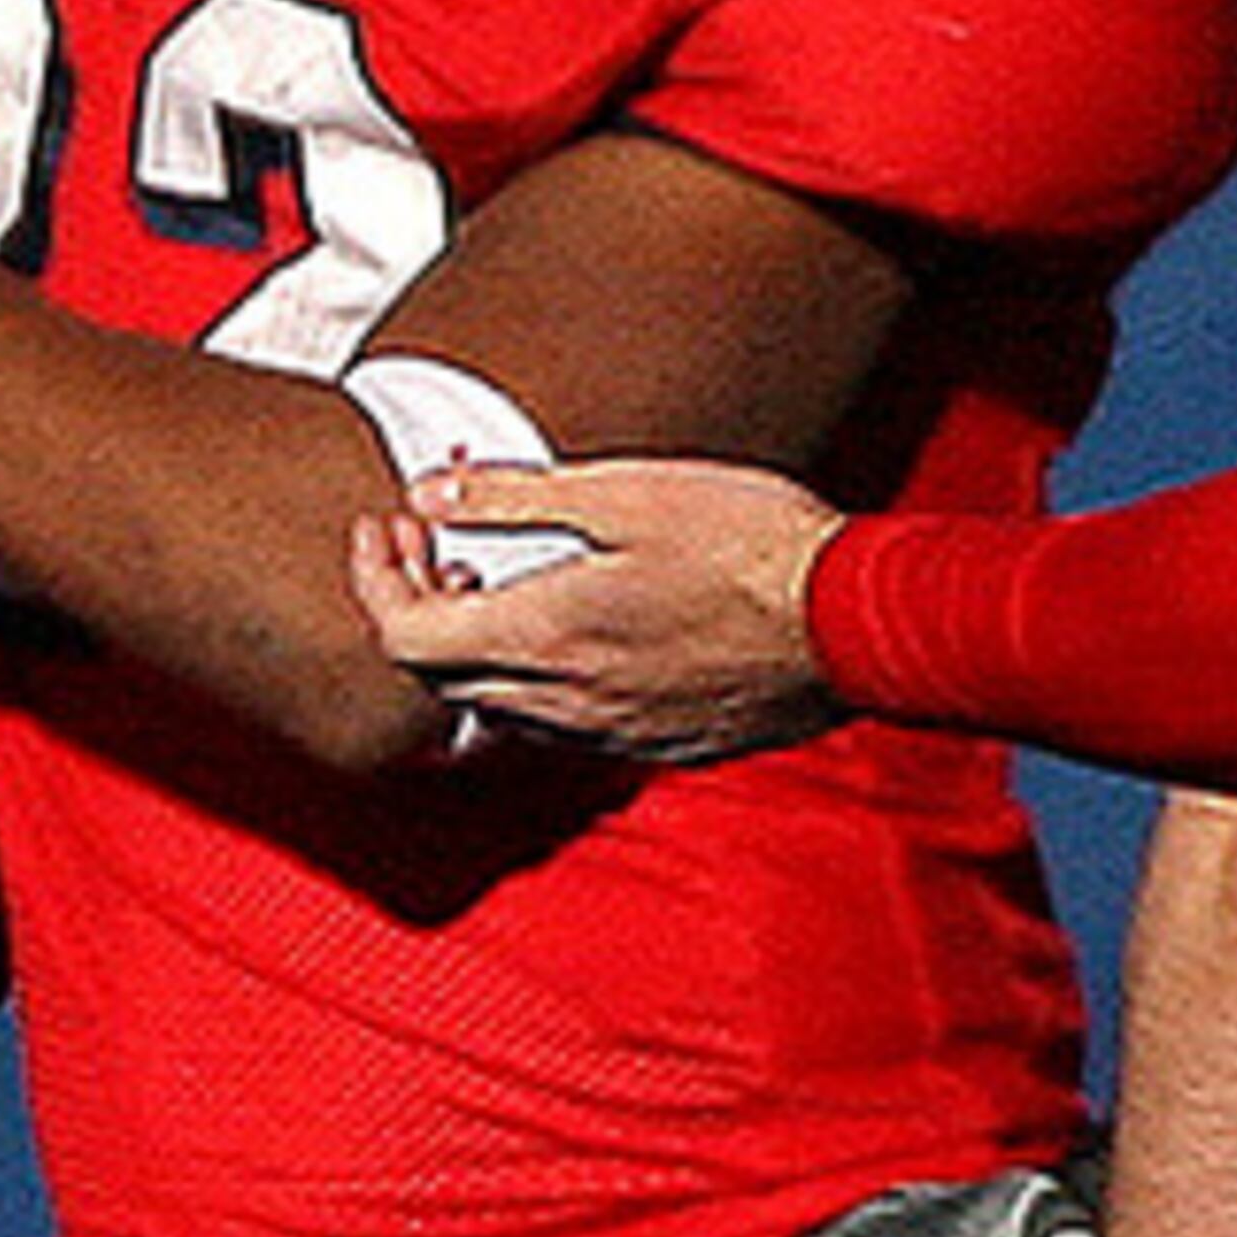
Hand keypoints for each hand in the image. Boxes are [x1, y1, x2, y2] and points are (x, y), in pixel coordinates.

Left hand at [343, 456, 848, 761]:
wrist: (861, 621)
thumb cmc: (751, 544)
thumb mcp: (622, 492)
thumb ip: (512, 495)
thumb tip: (430, 492)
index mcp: (548, 637)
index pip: (405, 638)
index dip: (375, 580)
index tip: (383, 525)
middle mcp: (569, 703)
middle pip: (437, 677)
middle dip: (411, 602)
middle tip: (428, 539)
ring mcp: (615, 734)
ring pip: (493, 707)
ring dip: (468, 644)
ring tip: (490, 577)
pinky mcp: (659, 744)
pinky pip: (557, 725)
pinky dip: (527, 676)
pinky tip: (561, 622)